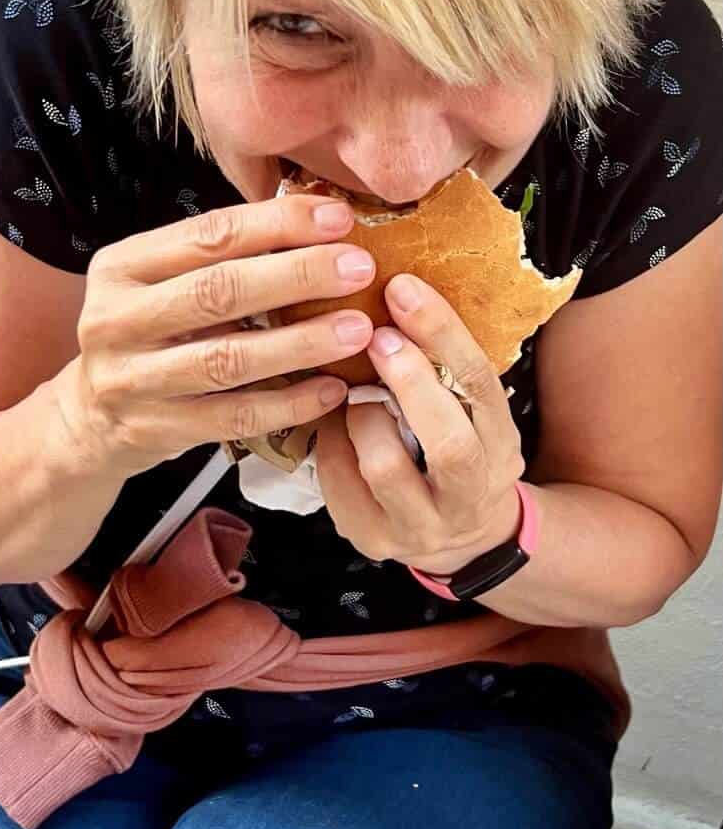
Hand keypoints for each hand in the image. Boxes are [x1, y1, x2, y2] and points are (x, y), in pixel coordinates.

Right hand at [56, 195, 376, 475]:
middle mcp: (116, 319)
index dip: (278, 224)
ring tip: (357, 329)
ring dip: (301, 342)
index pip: (208, 234)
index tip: (338, 219)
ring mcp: (131, 380)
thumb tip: (319, 226)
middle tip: (358, 268)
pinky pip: (233, 417)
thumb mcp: (161, 284)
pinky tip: (331, 389)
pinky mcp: (154, 430)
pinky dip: (288, 403)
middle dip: (298, 275)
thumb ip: (220, 258)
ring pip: (227, 359)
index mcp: (122, 267)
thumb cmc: (147, 335)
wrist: (89, 417)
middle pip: (218, 291)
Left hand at [313, 273, 524, 574]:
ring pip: (385, 469)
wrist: (465, 535)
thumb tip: (396, 289)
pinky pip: (341, 486)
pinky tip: (331, 423)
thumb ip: (446, 368)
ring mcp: (422, 525)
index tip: (403, 289)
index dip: (441, 334)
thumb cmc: (459, 449)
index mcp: (500, 445)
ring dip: (361, 417)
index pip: (478, 384)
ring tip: (352, 394)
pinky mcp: (375, 540)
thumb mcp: (473, 412)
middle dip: (409, 384)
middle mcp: (469, 493)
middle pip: (448, 444)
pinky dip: (330, 444)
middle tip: (376, 336)